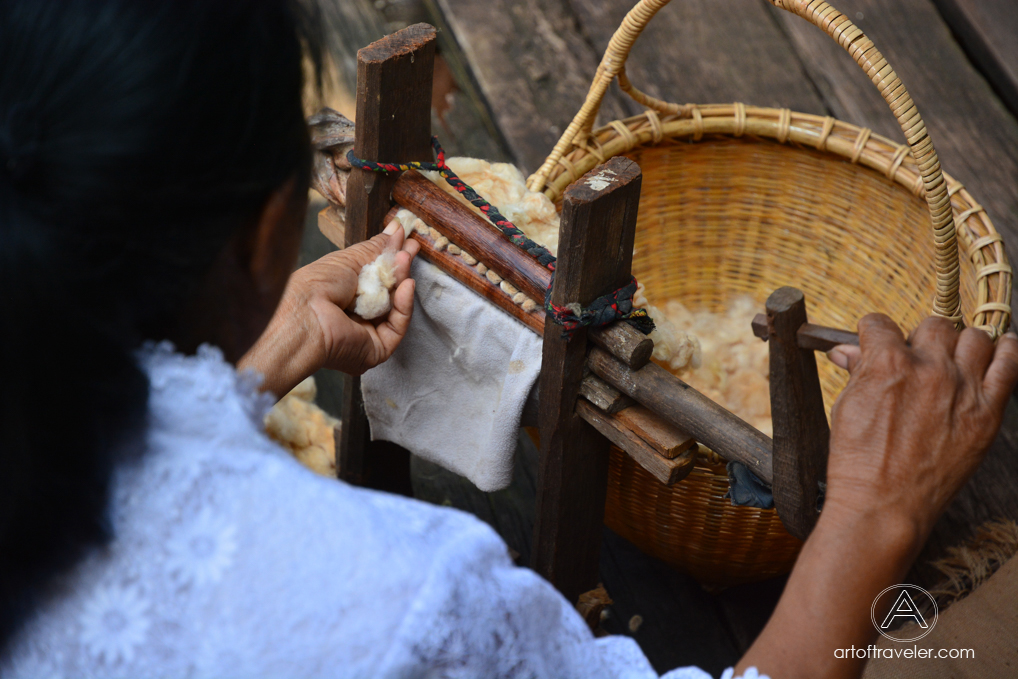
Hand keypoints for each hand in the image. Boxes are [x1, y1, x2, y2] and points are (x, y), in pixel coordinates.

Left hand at [239, 220, 418, 396]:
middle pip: (386, 294)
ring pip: (394, 310)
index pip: (372, 280)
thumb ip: (376, 248)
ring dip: (401, 282)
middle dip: (398, 269)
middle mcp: (352, 319)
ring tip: (405, 259)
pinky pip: (396, 328)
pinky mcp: (376, 350)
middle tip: (412, 247)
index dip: (389, 260)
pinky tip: (406, 285)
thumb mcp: (349, 259)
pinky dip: (404, 306)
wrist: (307, 313)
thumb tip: (396, 232)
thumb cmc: (316, 286)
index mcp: (341, 298)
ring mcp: (365, 335)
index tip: (404, 241)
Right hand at [737, 315, 1017, 678]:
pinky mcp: (987, 412)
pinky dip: (1007, 351)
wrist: (884, 506)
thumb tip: (848, 351)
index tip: (876, 341)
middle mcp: (928, 368)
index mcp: (887, 363)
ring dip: (959, 344)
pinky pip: (1009, 364)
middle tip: (915, 358)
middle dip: (920, 338)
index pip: (881, 323)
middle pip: (933, 325)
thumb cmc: (858, 461)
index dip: (874, 332)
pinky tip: (1001, 349)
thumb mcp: (847, 408)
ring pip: (973, 337)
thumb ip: (857, 373)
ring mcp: (962, 388)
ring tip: (952, 360)